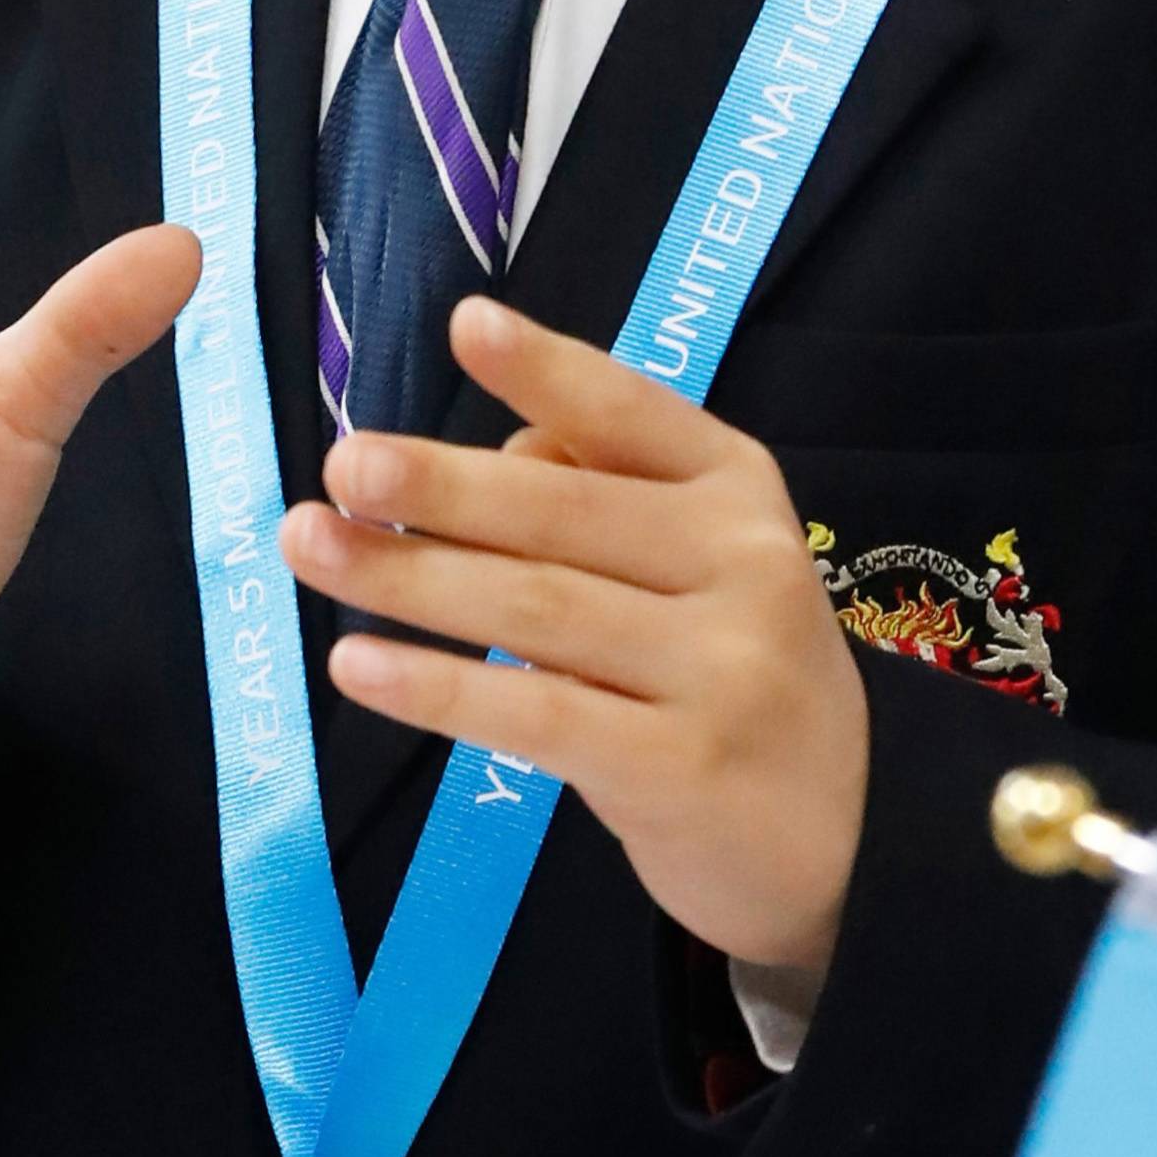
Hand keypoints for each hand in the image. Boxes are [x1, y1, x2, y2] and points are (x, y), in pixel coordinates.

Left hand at [282, 297, 874, 986]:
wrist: (845, 832)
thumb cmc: (732, 674)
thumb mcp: (703, 563)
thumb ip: (603, 501)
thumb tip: (468, 471)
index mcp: (738, 490)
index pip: (633, 415)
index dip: (549, 370)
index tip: (465, 324)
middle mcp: (742, 564)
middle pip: (561, 512)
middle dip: (437, 488)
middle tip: (340, 466)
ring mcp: (718, 670)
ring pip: (534, 609)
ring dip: (407, 578)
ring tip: (311, 548)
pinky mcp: (678, 768)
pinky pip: (535, 715)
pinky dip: (438, 688)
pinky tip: (359, 664)